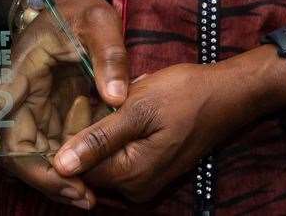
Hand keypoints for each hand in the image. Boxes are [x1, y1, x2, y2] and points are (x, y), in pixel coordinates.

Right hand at [0, 0, 128, 209]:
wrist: (80, 9)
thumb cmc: (82, 11)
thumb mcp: (99, 23)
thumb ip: (109, 57)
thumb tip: (115, 98)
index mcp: (25, 66)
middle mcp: (24, 92)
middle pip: (16, 140)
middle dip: (40, 173)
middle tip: (76, 194)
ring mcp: (36, 106)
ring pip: (32, 151)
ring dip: (54, 177)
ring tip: (85, 196)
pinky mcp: (50, 114)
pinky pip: (52, 147)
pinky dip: (66, 166)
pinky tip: (88, 182)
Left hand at [52, 54, 281, 206]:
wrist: (226, 95)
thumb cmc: (184, 95)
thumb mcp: (137, 109)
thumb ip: (98, 140)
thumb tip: (60, 165)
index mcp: (130, 176)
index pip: (77, 170)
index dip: (70, 137)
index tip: (77, 104)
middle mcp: (135, 189)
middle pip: (89, 168)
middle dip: (84, 135)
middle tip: (92, 100)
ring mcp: (144, 182)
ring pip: (102, 161)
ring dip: (98, 134)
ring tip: (110, 104)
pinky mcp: (149, 171)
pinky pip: (117, 157)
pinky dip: (113, 137)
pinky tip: (121, 113)